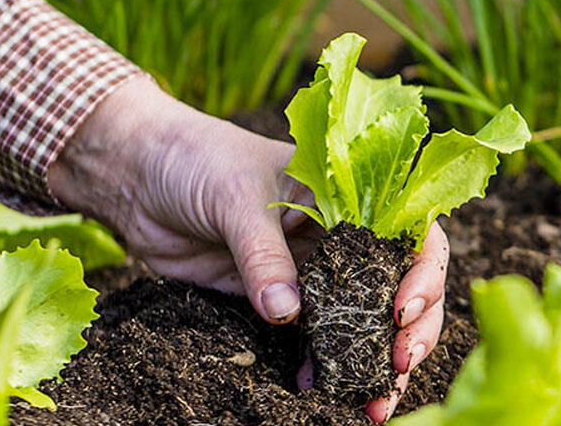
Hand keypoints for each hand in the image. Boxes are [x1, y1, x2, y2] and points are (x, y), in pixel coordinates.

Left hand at [48, 77, 448, 422]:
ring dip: (374, 359)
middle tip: (399, 367)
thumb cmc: (196, 158)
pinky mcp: (276, 298)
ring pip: (362, 318)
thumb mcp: (235, 196)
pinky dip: (323, 366)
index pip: (410, 231)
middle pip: (399, 284)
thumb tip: (287, 314)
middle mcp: (341, 234)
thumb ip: (263, 254)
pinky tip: (322, 390)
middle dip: (411, 329)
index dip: (422, 272)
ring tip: (376, 403)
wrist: (138, 174)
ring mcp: (312, 269)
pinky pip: (312, 338)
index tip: (402, 309)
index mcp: (349, 192)